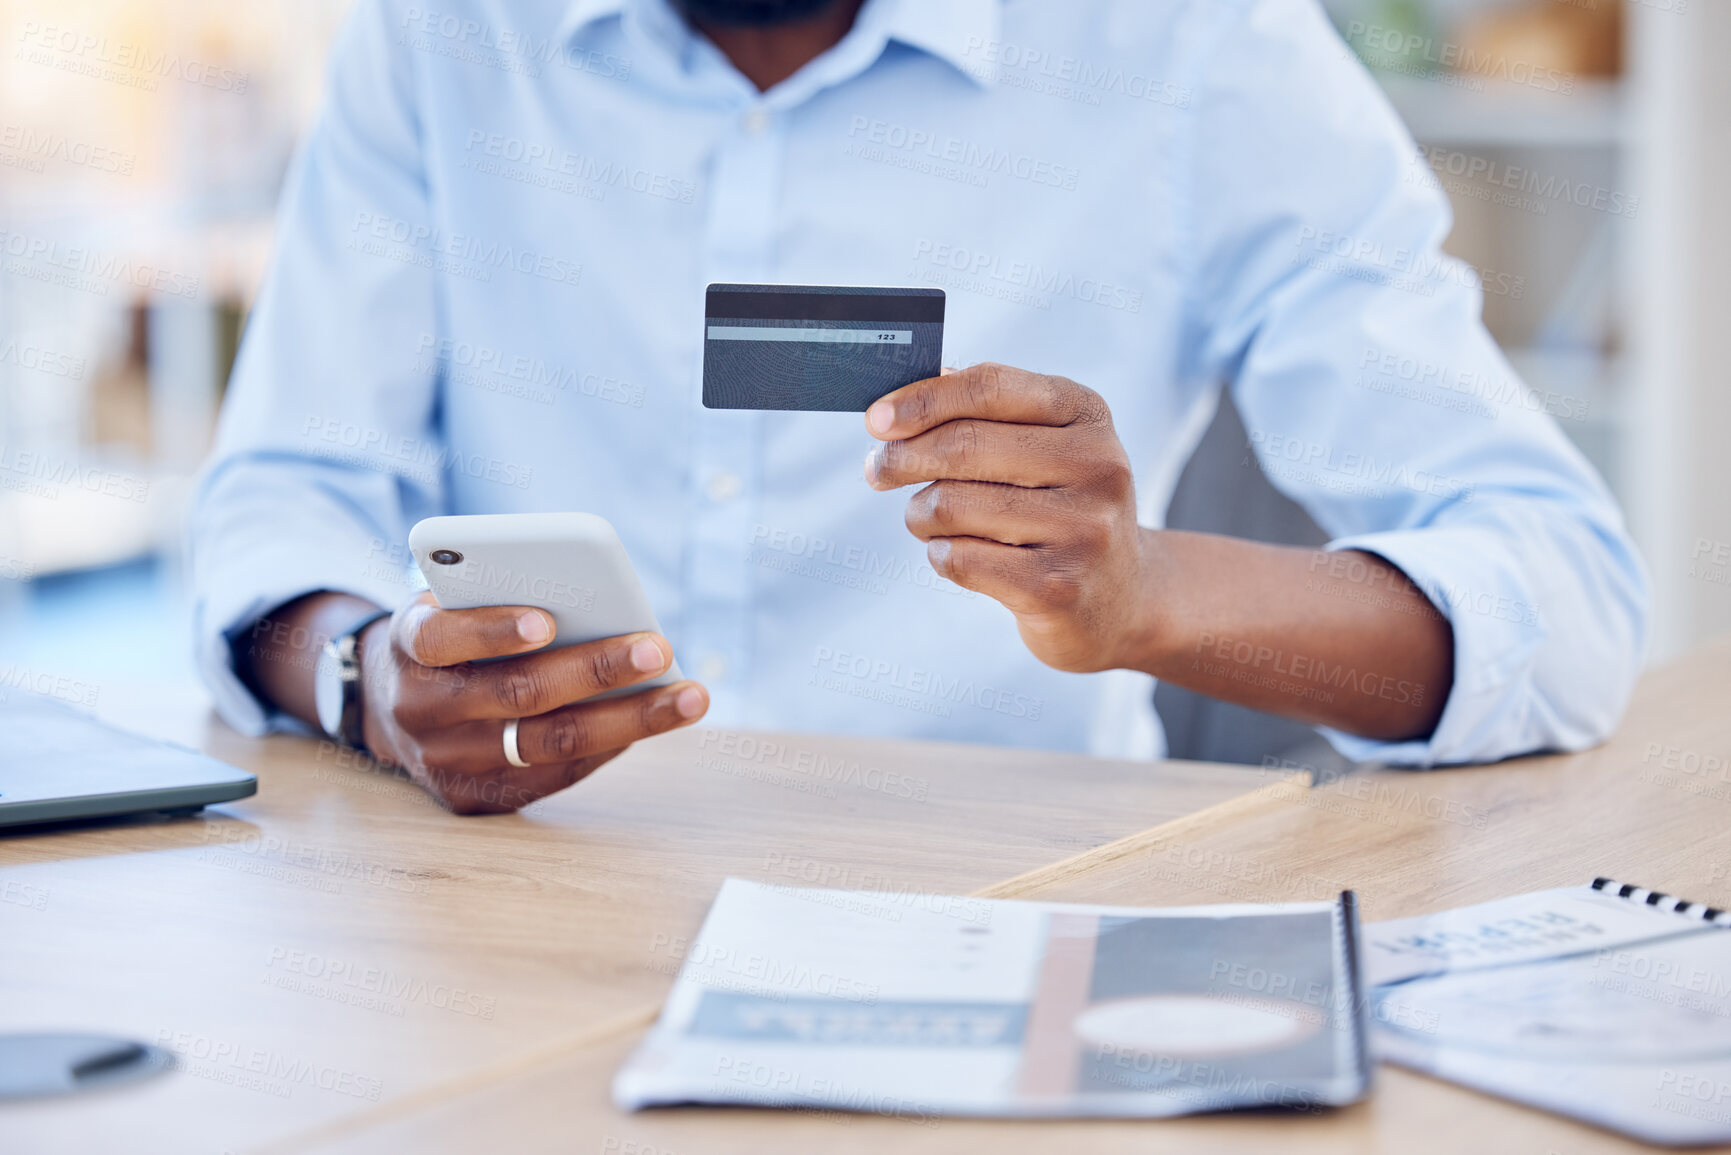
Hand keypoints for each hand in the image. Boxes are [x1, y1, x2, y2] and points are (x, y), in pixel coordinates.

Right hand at [358, 591, 708, 813]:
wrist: (390, 706)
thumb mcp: (452, 602)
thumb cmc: (449, 636)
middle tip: (657, 648)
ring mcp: (447, 763)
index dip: (493, 630)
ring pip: (549, 744)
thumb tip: (596, 598)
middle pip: (517, 695)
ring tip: (688, 696)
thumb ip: (498, 595)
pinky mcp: (474, 799)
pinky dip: (610, 745)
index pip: (443, 638)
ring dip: (629, 720)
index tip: (548, 620)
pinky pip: (555, 774)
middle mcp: (421, 711)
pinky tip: (654, 720)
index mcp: (409, 648)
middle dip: (595, 671)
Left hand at [864, 362, 1151, 673]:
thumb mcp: (1047, 446)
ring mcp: (1083, 530)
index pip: (990, 388)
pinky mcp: (1059, 588)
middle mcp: (1097, 466)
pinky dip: (940, 554)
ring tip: (929, 520)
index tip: (877, 420)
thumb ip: (987, 412)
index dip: (922, 400)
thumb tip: (906, 393)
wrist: (1121, 598)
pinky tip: (957, 554)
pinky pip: (959, 559)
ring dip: (921, 514)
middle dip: (903, 458)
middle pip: (963, 447)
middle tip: (877, 471)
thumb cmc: (1062, 508)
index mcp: (1088, 414)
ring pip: (951, 505)